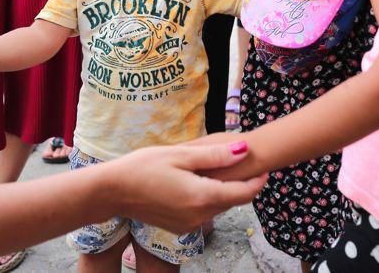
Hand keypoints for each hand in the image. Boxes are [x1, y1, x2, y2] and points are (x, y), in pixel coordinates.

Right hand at [103, 142, 265, 233]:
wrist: (112, 191)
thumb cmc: (143, 167)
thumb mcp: (180, 155)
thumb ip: (215, 156)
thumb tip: (244, 151)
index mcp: (202, 197)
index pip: (244, 194)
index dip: (258, 181)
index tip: (265, 166)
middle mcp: (199, 216)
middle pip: (232, 200)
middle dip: (241, 183)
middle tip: (240, 160)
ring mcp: (189, 224)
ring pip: (218, 206)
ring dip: (223, 189)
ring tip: (216, 167)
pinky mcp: (180, 226)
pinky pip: (203, 211)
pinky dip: (207, 197)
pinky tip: (195, 180)